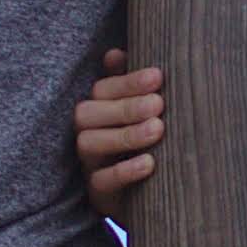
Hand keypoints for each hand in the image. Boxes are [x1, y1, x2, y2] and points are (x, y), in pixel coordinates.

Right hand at [75, 49, 163, 223]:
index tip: (158, 76)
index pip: (101, 89)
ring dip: (125, 135)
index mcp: (98, 109)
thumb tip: (115, 52)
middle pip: (88, 114)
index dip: (127, 81)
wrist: (150, 194)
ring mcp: (90, 164)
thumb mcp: (145, 112)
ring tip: (158, 129)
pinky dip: (124, 171)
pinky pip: (101, 181)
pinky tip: (149, 163)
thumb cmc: (147, 142)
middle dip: (125, 106)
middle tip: (159, 104)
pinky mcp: (98, 193)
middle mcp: (87, 133)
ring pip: (90, 144)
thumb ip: (134, 84)